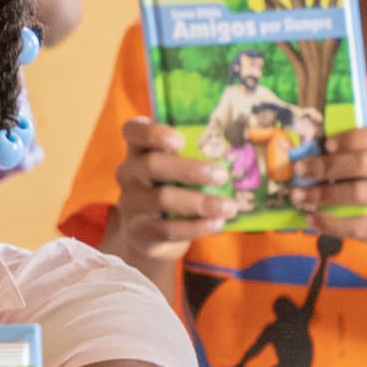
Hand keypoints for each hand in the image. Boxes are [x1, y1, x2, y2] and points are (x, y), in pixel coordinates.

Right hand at [102, 119, 220, 272]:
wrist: (146, 235)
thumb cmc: (170, 190)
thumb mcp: (175, 170)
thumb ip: (194, 157)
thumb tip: (237, 152)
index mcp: (138, 151)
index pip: (133, 131)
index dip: (152, 133)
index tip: (179, 140)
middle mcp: (128, 174)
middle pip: (151, 164)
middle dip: (190, 169)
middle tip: (222, 175)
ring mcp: (131, 204)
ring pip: (162, 199)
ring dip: (200, 202)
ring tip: (229, 207)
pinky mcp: (139, 233)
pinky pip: (167, 229)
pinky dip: (195, 227)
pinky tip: (216, 224)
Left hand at [288, 121, 366, 249]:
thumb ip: (351, 150)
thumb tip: (308, 151)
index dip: (352, 138)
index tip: (325, 145)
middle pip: (364, 164)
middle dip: (326, 167)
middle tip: (300, 170)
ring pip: (359, 194)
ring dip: (323, 196)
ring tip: (299, 197)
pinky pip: (360, 225)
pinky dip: (331, 223)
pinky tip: (313, 218)